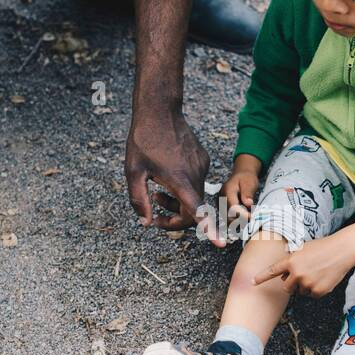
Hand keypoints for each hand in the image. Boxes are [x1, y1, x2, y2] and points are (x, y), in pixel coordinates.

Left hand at [126, 108, 209, 230]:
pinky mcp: (203, 159)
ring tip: (156, 191)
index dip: (208, 229)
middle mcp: (196, 175)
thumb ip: (139, 200)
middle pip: (193, 208)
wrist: (160, 111)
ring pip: (194, 195)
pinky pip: (195, 181)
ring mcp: (202, 166)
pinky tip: (167, 172)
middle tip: (153, 217)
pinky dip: (183, 186)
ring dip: (177, 201)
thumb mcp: (133, 172)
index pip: (197, 211)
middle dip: (175, 218)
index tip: (220, 243)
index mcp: (180, 180)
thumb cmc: (143, 140)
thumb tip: (145, 222)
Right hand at [203, 154, 260, 247]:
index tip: (252, 217)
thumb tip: (248, 203)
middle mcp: (221, 199)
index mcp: (227, 192)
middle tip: (253, 221)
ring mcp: (221, 205)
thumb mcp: (249, 182)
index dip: (242, 215)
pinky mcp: (223, 209)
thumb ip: (248, 192)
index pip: (233, 208)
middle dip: (241, 221)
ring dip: (239, 223)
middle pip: (228, 216)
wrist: (241, 176)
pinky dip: (237, 222)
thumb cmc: (246, 178)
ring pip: (228, 220)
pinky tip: (246, 220)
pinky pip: (229, 219)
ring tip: (250, 221)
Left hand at [253, 217, 354, 295]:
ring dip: (305, 286)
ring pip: (301, 291)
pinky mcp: (318, 291)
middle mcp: (297, 273)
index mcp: (291, 261)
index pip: (272, 271)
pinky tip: (324, 278)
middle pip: (286, 288)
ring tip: (317, 272)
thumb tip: (284, 274)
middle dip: (291, 285)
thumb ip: (291, 260)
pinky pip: (312, 294)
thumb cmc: (323, 247)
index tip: (252, 283)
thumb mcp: (303, 248)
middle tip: (301, 276)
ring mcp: (307, 283)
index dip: (261, 277)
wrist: (341, 251)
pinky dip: (316, 289)